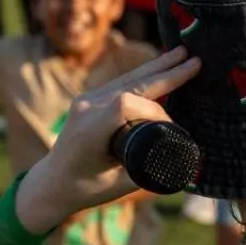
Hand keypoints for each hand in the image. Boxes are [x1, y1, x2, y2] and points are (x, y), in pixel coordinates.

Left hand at [15, 48, 200, 231]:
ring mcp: (86, 100)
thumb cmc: (84, 189)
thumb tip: (184, 159)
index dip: (154, 110)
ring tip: (183, 54)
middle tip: (193, 60)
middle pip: (132, 82)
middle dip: (165, 72)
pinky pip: (121, 82)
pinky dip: (144, 75)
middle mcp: (86, 108)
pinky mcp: (90, 99)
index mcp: (90, 130)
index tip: (172, 126)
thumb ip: (150, 169)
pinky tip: (161, 66)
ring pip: (128, 78)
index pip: (128, 104)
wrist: (52, 182)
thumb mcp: (119, 185)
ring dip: (157, 67)